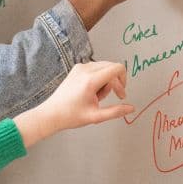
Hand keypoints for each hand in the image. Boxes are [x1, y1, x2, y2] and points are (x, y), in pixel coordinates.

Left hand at [13, 61, 132, 147]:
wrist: (51, 113)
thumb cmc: (70, 115)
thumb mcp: (96, 116)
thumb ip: (115, 112)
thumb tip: (131, 108)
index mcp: (90, 80)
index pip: (117, 68)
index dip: (123, 81)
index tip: (121, 94)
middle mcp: (85, 69)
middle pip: (112, 67)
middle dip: (116, 82)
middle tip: (113, 97)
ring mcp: (80, 67)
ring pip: (104, 68)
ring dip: (107, 81)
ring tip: (98, 97)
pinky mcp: (77, 69)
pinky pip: (96, 69)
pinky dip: (99, 78)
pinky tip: (92, 92)